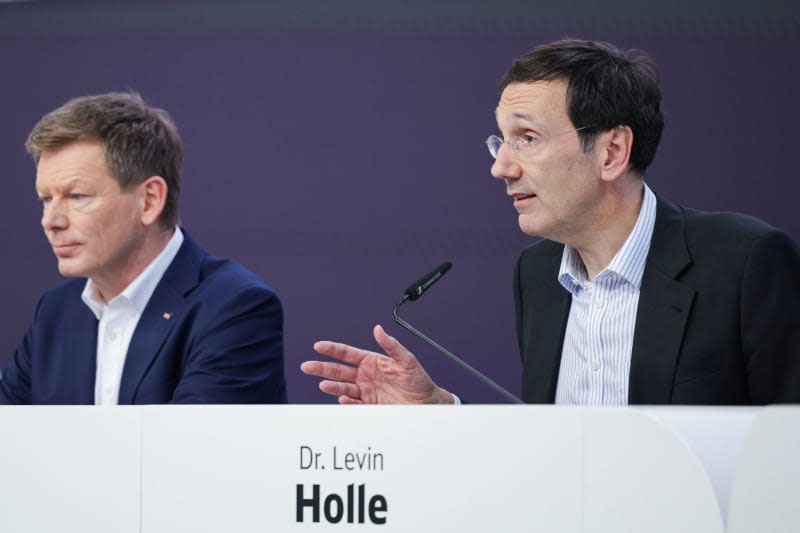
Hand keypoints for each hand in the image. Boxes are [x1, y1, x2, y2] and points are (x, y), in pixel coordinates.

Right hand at [300, 324, 453, 403]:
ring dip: (332, 386)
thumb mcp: (407, 360)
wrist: (427, 403)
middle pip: (338, 371)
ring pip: (343, 388)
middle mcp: (365, 376)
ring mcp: (366, 392)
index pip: (347, 353)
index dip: (332, 350)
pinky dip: (347, 402)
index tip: (318, 346)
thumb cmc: (418, 380)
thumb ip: (391, 345)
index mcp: (371, 361)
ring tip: (323, 385)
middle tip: (307, 366)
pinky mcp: (370, 406)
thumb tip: (378, 329)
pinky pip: (354, 405)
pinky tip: (342, 399)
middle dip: (322, 368)